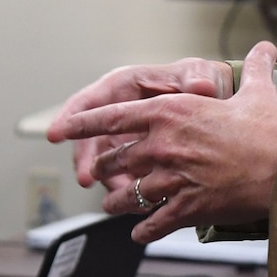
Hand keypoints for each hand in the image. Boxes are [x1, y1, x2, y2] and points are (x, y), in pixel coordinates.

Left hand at [48, 41, 276, 243]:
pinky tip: (140, 234)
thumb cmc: (271, 129)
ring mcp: (171, 178)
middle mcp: (162, 144)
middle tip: (100, 173)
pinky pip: (152, 224)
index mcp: (171, 111)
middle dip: (106, 168)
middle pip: (116, 159)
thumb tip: (266, 47)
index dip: (81, 123)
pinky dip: (143, 230)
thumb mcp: (258, 93)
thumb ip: (254, 69)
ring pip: (128, 194)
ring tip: (114, 205)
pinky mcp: (185, 208)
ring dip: (119, 201)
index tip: (58, 129)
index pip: (112, 115)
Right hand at [50, 55, 235, 191]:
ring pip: (104, 161)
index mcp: (127, 86)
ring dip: (106, 180)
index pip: (91, 100)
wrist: (219, 106)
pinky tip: (137, 200)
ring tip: (117, 197)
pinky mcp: (135, 156)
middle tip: (87, 178)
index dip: (71, 117)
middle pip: (91, 136)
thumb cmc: (204, 83)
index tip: (57, 133)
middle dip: (86, 159)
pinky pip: (123, 174)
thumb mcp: (200, 76)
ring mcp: (125, 135)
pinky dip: (126, 188)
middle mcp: (120, 112)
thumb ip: (197, 80)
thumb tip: (200, 85)